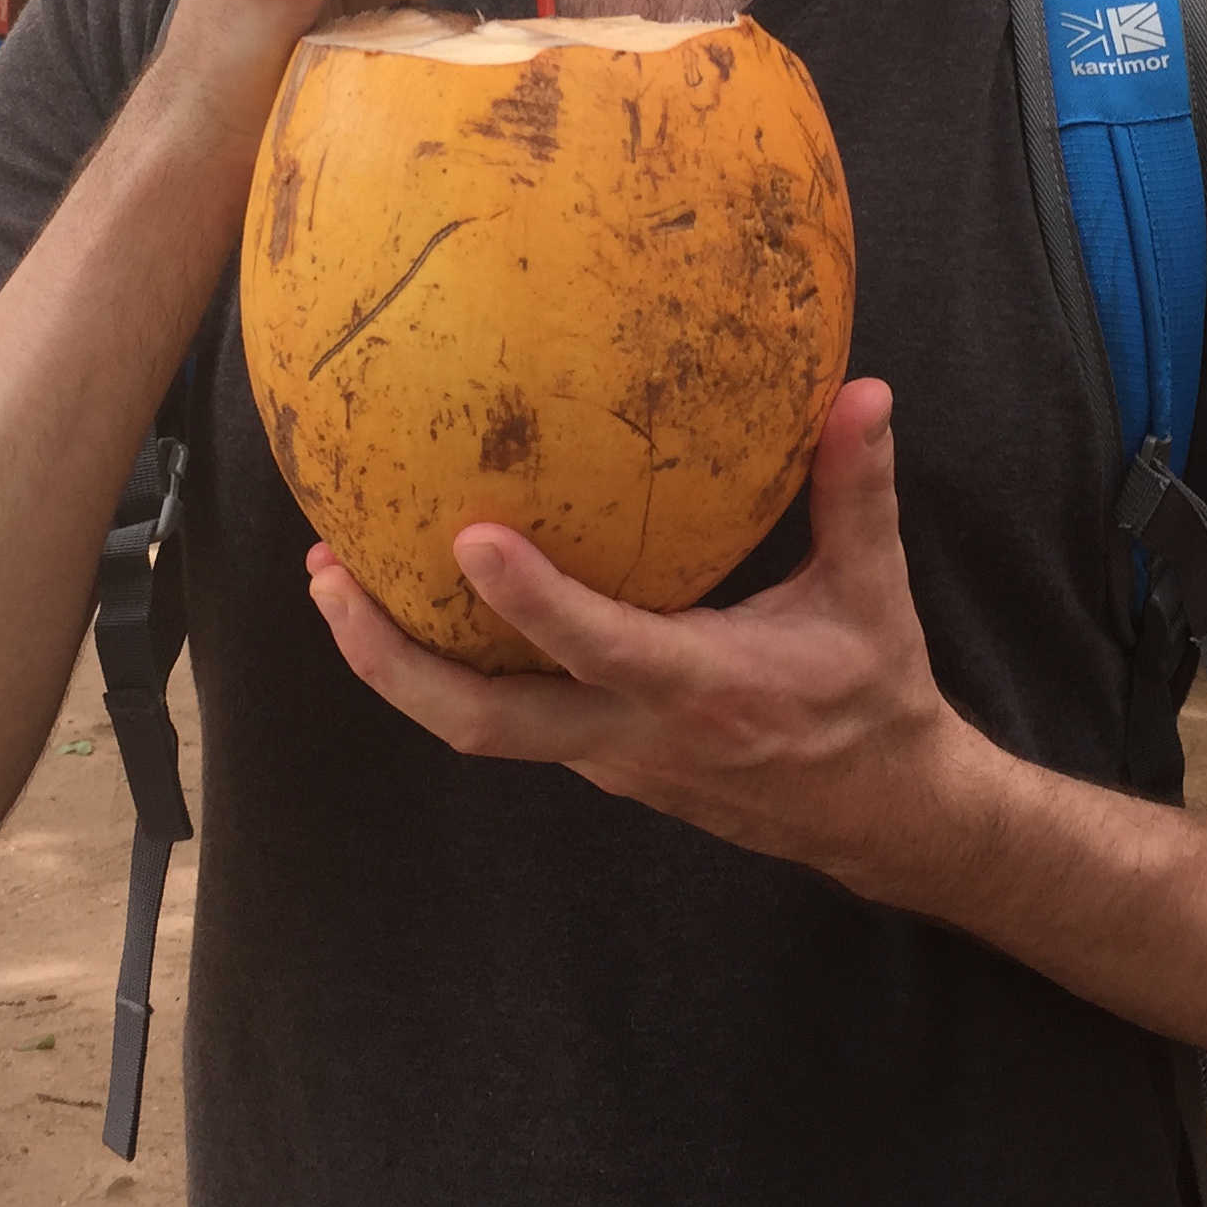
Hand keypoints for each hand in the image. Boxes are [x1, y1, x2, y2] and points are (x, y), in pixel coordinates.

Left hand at [306, 381, 986, 899]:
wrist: (877, 816)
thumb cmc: (872, 694)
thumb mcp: (873, 591)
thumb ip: (857, 489)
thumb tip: (863, 390)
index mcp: (705, 691)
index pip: (602, 649)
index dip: (532, 603)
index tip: (467, 538)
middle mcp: (637, 736)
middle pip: (483, 724)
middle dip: (392, 658)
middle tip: (329, 578)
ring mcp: (608, 761)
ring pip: (480, 728)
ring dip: (399, 663)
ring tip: (334, 578)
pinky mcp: (598, 763)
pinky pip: (506, 719)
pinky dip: (448, 669)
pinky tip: (418, 600)